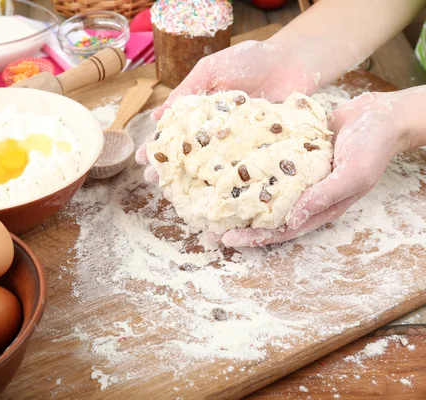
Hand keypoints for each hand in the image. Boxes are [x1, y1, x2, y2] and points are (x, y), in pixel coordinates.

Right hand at [135, 39, 320, 182]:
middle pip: (189, 154)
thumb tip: (160, 116)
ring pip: (212, 166)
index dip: (158, 147)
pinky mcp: (259, 150)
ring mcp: (237, 143)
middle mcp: (216, 131)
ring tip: (177, 193)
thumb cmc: (250, 59)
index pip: (174, 133)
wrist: (293, 60)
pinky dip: (230, 181)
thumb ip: (188, 90)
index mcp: (201, 112)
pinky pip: (242, 167)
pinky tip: (216, 193)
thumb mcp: (212, 69)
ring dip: (194, 180)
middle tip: (155, 181)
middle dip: (170, 169)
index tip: (143, 160)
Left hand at [220, 90, 411, 246]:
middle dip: (240, 224)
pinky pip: (268, 168)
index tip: (229, 239)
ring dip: (240, 200)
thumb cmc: (372, 147)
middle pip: (267, 216)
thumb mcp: (353, 175)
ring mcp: (297, 177)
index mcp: (319, 207)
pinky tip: (228, 171)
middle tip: (210, 229)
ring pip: (264, 194)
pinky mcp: (292, 157)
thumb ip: (324, 196)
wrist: (379, 114)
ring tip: (213, 203)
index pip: (283, 230)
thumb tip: (292, 219)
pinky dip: (250, 172)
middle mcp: (305, 196)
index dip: (256, 237)